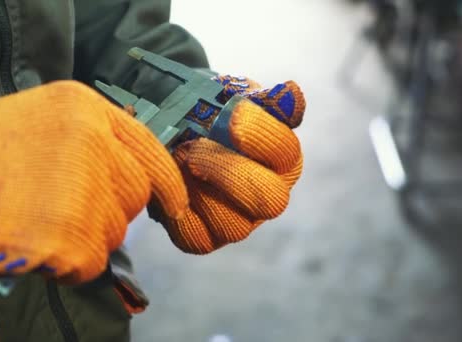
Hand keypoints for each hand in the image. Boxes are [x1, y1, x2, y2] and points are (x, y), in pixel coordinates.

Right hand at [0, 81, 187, 283]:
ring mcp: (87, 191)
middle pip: (135, 192)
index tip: (174, 201)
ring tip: (43, 222)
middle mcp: (95, 144)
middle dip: (112, 208)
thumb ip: (91, 133)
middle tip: (71, 210)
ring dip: (87, 235)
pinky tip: (39, 244)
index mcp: (85, 108)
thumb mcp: (41, 116)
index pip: (148, 146)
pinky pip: (93, 261)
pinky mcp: (74, 238)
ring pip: (116, 229)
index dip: (166, 178)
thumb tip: (130, 161)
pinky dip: (71, 262)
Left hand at [149, 75, 304, 253]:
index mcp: (282, 157)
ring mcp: (240, 221)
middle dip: (230, 172)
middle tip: (194, 147)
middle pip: (270, 200)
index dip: (262, 135)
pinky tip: (170, 185)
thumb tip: (291, 93)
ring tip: (177, 162)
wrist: (170, 133)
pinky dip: (178, 214)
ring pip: (233, 225)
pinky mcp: (207, 238)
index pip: (285, 152)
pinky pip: (197, 238)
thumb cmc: (207, 114)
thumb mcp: (230, 96)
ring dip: (199, 192)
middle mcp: (269, 194)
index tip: (234, 113)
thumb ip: (258, 97)